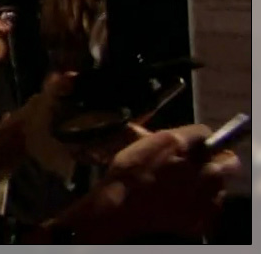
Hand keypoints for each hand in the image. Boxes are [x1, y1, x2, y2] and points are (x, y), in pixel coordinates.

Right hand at [71, 124, 238, 241]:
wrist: (120, 207)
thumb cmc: (126, 172)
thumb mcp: (141, 143)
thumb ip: (167, 138)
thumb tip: (179, 137)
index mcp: (182, 145)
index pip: (204, 133)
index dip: (196, 138)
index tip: (190, 145)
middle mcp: (202, 168)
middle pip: (228, 161)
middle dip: (216, 161)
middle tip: (198, 166)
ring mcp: (206, 195)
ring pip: (220, 185)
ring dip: (208, 184)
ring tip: (185, 188)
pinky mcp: (204, 217)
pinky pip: (211, 207)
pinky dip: (201, 205)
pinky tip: (182, 203)